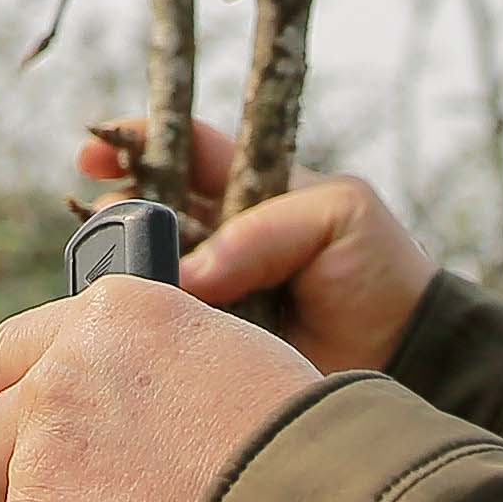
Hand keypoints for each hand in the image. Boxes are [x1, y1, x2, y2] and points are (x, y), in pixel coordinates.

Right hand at [77, 122, 438, 375]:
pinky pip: (158, 329)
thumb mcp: (340, 216)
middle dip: (115, 211)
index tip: (94, 152)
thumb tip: (192, 275)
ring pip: (143, 271)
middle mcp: (220, 238)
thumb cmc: (379, 273)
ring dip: (123, 272)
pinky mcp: (207, 344)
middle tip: (105, 222)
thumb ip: (264, 229)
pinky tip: (131, 325)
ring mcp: (210, 293)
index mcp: (249, 190)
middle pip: (146, 211)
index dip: (135, 142)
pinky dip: (139, 325)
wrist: (408, 359)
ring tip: (125, 279)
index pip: (183, 151)